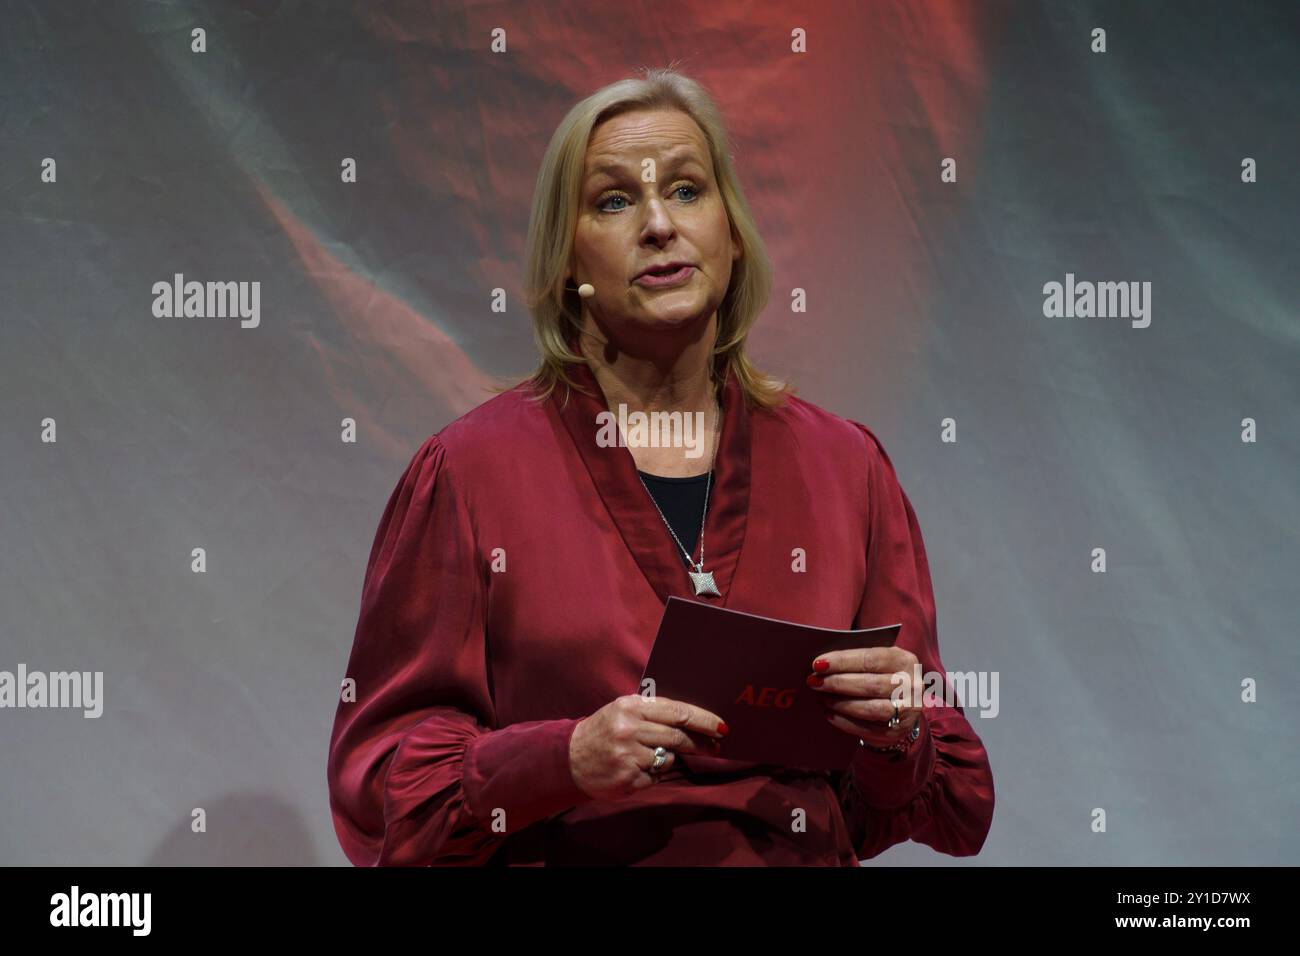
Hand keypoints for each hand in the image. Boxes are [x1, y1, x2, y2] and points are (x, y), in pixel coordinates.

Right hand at [569, 694, 728, 798]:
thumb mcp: (624, 710)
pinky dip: (653, 774)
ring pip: (668, 758)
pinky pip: (655, 777)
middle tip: (715, 747)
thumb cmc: (605, 730)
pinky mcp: (628, 778)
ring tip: (650, 756)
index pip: (678, 712)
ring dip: (669, 759)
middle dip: (701, 743)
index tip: (722, 726)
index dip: (704, 720)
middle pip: (678, 736)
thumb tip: (694, 720)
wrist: (570, 757)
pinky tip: (636, 768)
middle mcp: (629, 729)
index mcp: (631, 707)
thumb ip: (654, 712)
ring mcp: (628, 755)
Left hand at [807, 647, 923, 748]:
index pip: (871, 658)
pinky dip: (844, 721)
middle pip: (870, 684)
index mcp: (905, 660)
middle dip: (838, 682)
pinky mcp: (896, 731)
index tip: (818, 663)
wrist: (904, 706)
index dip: (843, 661)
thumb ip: (857, 658)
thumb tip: (822, 662)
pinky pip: (867, 728)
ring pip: (870, 708)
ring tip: (822, 697)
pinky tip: (829, 714)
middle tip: (814, 681)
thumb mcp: (879, 662)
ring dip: (841, 703)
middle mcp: (911, 685)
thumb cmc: (882, 676)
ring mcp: (907, 711)